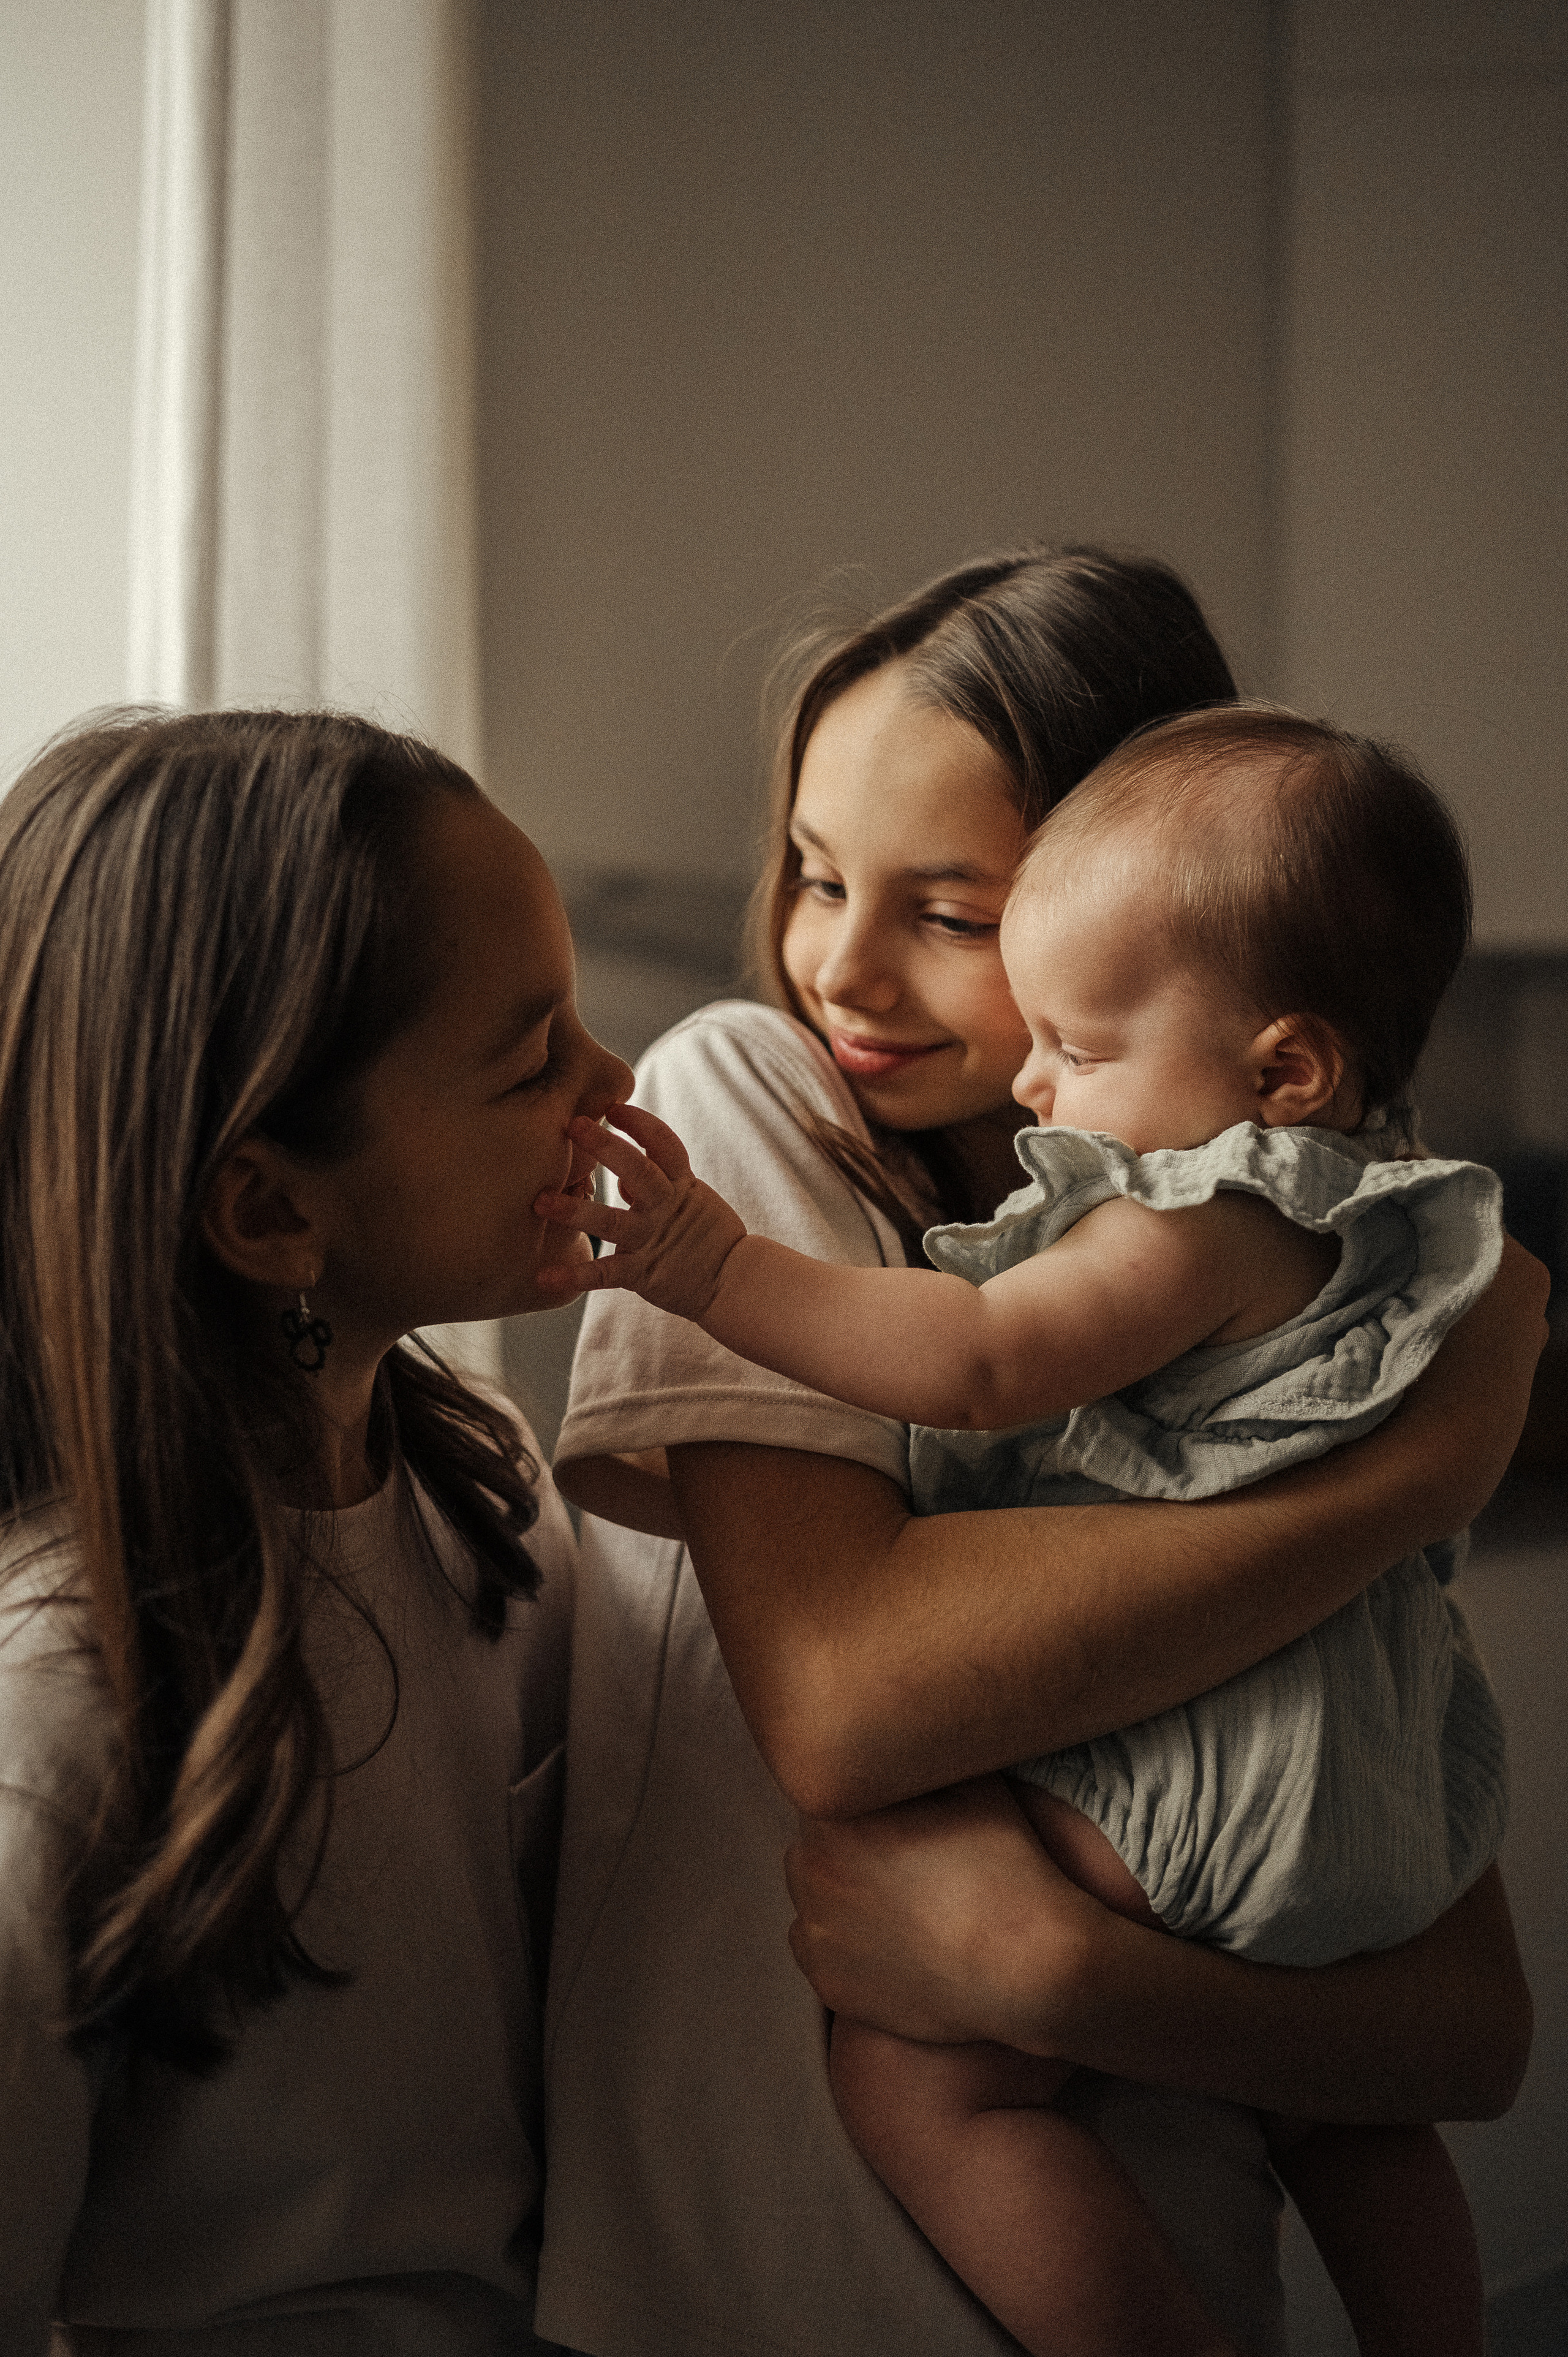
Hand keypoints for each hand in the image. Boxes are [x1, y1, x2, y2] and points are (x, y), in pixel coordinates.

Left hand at [534, 1103, 748, 1313]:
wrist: (737, 1283)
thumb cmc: (709, 1238)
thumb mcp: (691, 1201)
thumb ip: (657, 1185)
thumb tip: (620, 1179)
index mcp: (681, 1185)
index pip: (663, 1144)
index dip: (640, 1123)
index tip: (613, 1107)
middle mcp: (665, 1208)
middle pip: (638, 1171)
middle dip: (607, 1146)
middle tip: (574, 1125)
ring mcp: (652, 1240)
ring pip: (611, 1221)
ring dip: (576, 1211)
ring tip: (540, 1202)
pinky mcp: (643, 1274)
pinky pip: (605, 1274)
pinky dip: (576, 1275)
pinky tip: (544, 1276)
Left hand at [784, 1777, 1106, 2054]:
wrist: (1028, 1969)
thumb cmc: (1007, 1868)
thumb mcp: (976, 1784)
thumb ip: (928, 1752)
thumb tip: (912, 1725)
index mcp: (835, 1813)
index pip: (833, 1787)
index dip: (869, 1800)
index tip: (903, 1815)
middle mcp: (808, 1869)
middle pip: (820, 1841)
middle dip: (852, 1844)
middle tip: (909, 1856)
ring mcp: (814, 1930)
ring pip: (818, 1894)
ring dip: (846, 1891)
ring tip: (907, 1899)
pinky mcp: (825, 1981)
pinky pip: (823, 1948)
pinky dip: (850, 1943)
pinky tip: (899, 1939)